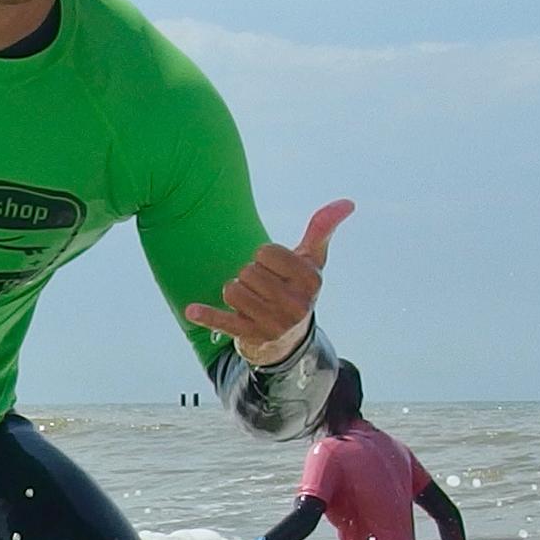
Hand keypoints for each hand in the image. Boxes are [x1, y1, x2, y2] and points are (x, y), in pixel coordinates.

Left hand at [185, 199, 351, 366]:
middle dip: (249, 275)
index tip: (274, 269)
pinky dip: (206, 315)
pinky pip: (222, 322)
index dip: (264, 257)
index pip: (265, 252)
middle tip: (262, 288)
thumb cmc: (297, 287)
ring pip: (231, 290)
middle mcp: (296, 305)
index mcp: (311, 282)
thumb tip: (348, 202)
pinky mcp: (250, 338)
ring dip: (233, 292)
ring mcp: (274, 324)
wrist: (287, 337)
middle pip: (247, 271)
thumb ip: (322, 229)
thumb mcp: (311, 259)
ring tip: (249, 302)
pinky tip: (192, 310)